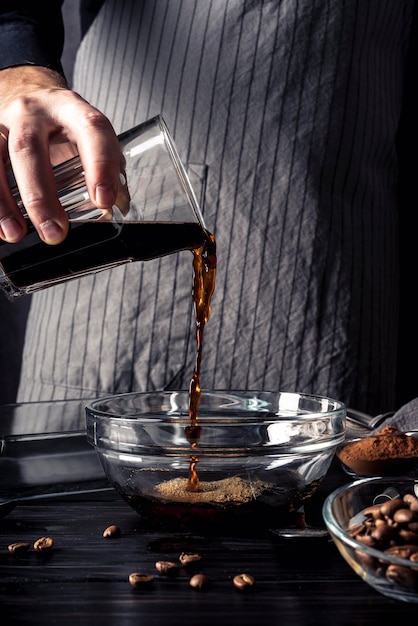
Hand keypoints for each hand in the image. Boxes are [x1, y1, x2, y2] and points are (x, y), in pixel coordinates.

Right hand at [0, 65, 120, 243]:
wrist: (27, 93)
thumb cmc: (62, 125)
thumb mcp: (87, 137)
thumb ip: (101, 169)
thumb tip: (108, 212)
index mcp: (71, 109)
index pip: (90, 130)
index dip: (99, 164)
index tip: (103, 200)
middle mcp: (32, 111)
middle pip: (29, 148)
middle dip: (42, 195)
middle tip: (56, 231)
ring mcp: (2, 122)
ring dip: (4, 202)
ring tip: (16, 233)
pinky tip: (1, 228)